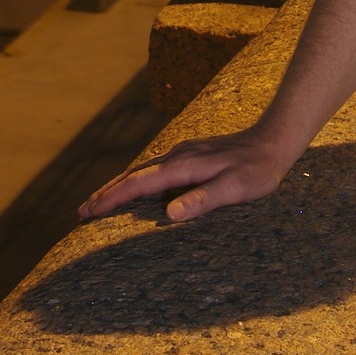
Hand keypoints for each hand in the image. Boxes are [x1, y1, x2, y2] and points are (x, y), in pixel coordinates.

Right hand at [77, 126, 298, 224]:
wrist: (274, 140)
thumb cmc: (258, 170)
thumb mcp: (236, 188)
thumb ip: (204, 199)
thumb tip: (169, 213)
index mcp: (183, 165)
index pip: (139, 183)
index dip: (112, 198)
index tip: (90, 212)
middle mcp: (177, 156)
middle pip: (132, 175)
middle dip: (105, 193)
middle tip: (81, 212)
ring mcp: (182, 154)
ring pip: (140, 171)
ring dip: (117, 186)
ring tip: (98, 203)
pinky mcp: (189, 156)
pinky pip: (152, 170)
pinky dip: (134, 181)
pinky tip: (133, 189)